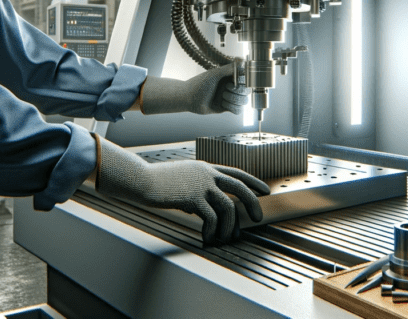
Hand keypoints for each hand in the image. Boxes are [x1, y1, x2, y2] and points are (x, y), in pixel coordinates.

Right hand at [94, 136, 269, 243]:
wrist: (142, 180)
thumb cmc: (158, 182)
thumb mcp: (182, 179)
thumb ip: (196, 188)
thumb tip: (202, 208)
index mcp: (206, 168)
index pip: (236, 172)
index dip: (253, 181)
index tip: (265, 190)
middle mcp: (207, 174)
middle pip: (239, 187)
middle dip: (252, 203)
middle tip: (256, 218)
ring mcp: (200, 185)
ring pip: (227, 207)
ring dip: (230, 226)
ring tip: (227, 238)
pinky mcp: (193, 198)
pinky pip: (211, 218)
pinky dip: (212, 231)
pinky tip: (207, 239)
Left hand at [141, 63, 249, 114]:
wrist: (189, 98)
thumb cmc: (200, 84)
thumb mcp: (215, 74)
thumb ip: (230, 68)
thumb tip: (242, 60)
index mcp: (229, 77)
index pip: (246, 79)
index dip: (244, 81)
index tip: (236, 80)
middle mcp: (231, 86)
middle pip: (247, 91)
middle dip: (238, 91)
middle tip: (226, 88)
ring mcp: (229, 97)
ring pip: (243, 101)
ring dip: (234, 99)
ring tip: (222, 96)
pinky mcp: (226, 107)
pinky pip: (238, 110)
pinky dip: (233, 107)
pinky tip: (223, 104)